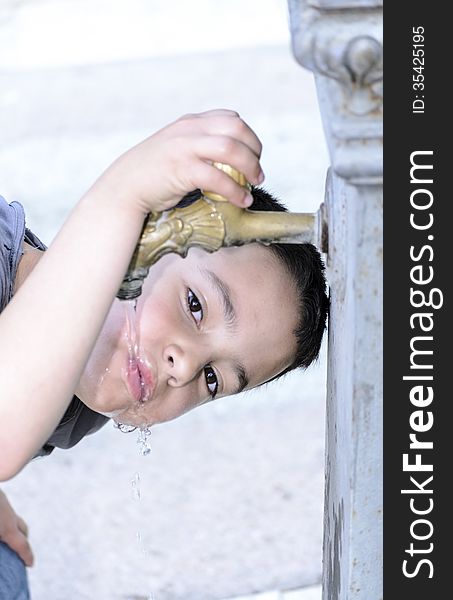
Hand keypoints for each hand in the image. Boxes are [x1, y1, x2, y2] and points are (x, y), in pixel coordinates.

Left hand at [0, 489, 33, 566]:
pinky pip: (4, 510)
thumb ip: (1, 539)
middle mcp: (9, 515)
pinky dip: (2, 518)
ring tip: (2, 535)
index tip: (30, 564)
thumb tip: (2, 541)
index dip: (27, 556)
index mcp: (8, 529)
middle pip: (23, 529)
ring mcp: (3, 503)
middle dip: (23, 540)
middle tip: (18, 550)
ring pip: (12, 518)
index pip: (22, 545)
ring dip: (11, 527)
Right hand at [94, 109, 263, 213]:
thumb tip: (228, 162)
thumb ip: (198, 146)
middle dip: (254, 150)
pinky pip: (218, 178)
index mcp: (190, 122)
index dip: (248, 136)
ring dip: (250, 168)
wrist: (125, 187)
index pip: (230, 118)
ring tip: (254, 184)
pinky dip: (235, 191)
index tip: (253, 155)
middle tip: (257, 172)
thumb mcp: (176, 148)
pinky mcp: (182, 169)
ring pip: (231, 149)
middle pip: (237, 128)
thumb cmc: (152, 174)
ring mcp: (185, 147)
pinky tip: (241, 200)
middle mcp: (189, 129)